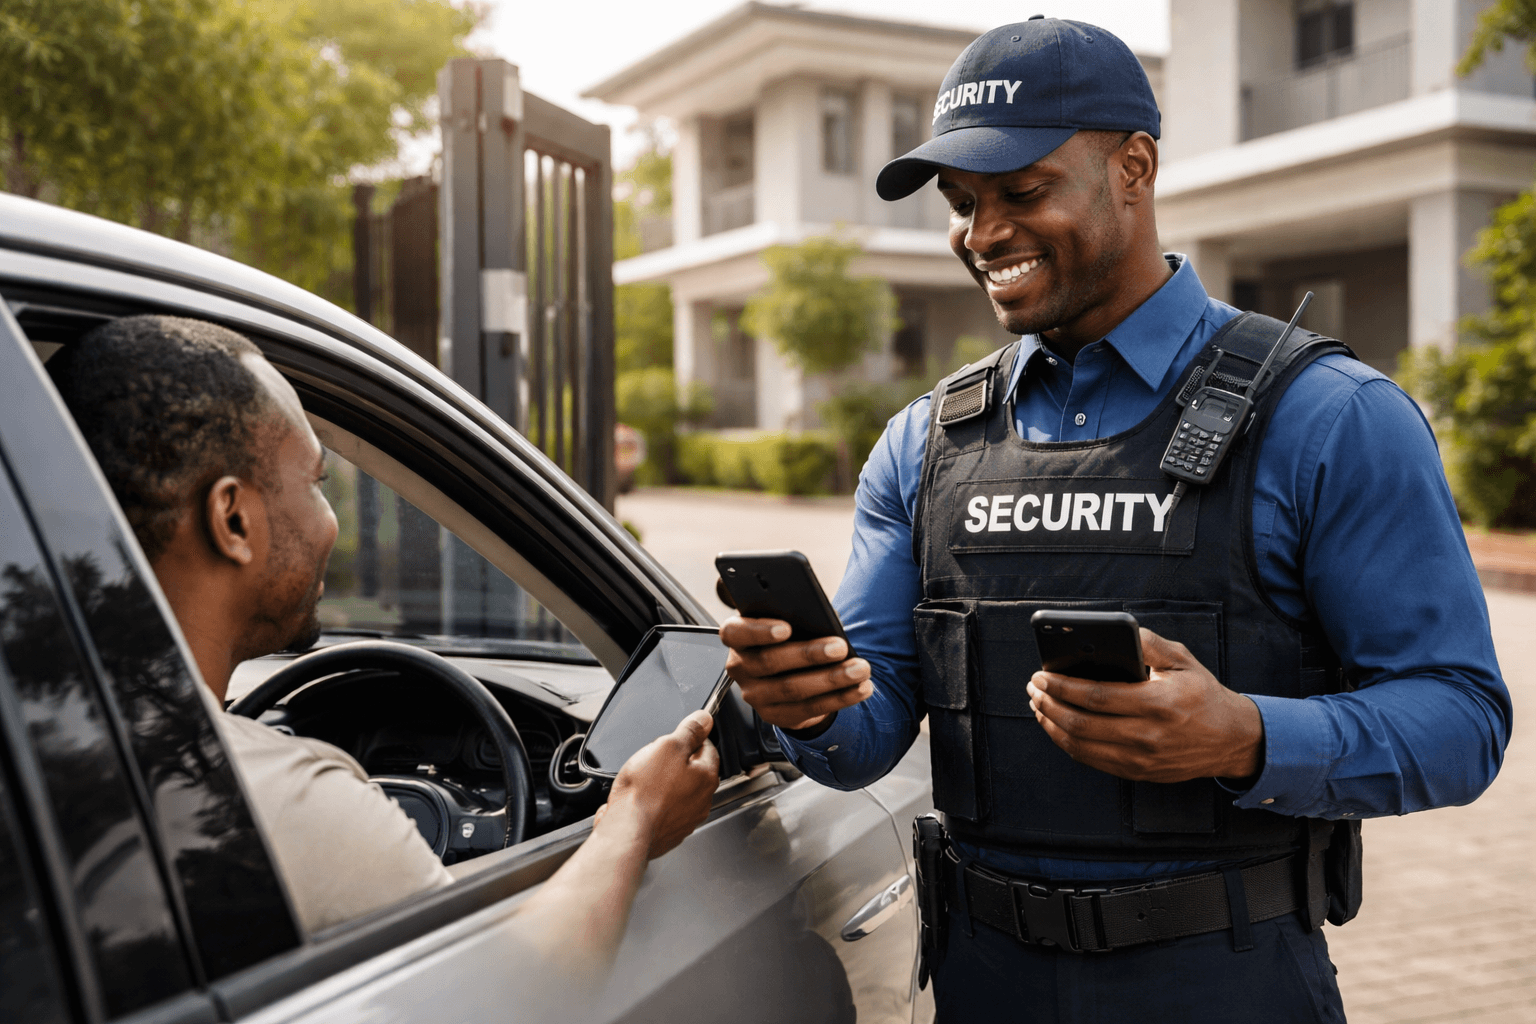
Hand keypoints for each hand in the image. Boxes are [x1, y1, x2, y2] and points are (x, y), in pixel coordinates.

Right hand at [599, 710, 719, 858]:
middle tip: (655, 759)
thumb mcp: (667, 747)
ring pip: (680, 792)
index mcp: (707, 776)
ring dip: (666, 784)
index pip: (708, 748)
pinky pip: (666, 811)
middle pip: (694, 771)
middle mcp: (702, 800)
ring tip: (645, 780)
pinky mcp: (671, 832)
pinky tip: (642, 800)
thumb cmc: (645, 791)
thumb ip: (689, 731)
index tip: (676, 738)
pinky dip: (657, 804)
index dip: (690, 739)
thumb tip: (704, 719)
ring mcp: (687, 819)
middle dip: (676, 762)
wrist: (628, 830)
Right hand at [719, 616, 872, 730]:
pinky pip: (809, 709)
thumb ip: (795, 616)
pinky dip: (839, 698)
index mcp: (738, 637)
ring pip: (792, 689)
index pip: (735, 633)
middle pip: (769, 662)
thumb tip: (822, 619)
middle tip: (839, 647)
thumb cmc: (788, 637)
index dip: (759, 631)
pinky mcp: (776, 715)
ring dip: (831, 679)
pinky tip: (860, 688)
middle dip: (808, 654)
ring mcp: (755, 695)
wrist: (787, 673)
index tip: (787, 628)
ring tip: (859, 669)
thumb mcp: (786, 621)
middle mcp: (740, 667)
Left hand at [1026, 628, 1263, 782]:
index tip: (1042, 675)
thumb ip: (1148, 643)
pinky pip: (1091, 761)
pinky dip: (1067, 743)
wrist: (1231, 739)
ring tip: (1039, 705)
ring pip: (1081, 747)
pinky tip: (1057, 726)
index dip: (1062, 687)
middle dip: (1049, 704)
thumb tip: (1115, 631)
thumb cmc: (1203, 694)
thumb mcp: (1182, 661)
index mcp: (1158, 703)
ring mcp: (1141, 759)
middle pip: (1081, 724)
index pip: (1097, 697)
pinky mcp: (1138, 773)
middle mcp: (1148, 735)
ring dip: (1051, 725)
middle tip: (1034, 688)